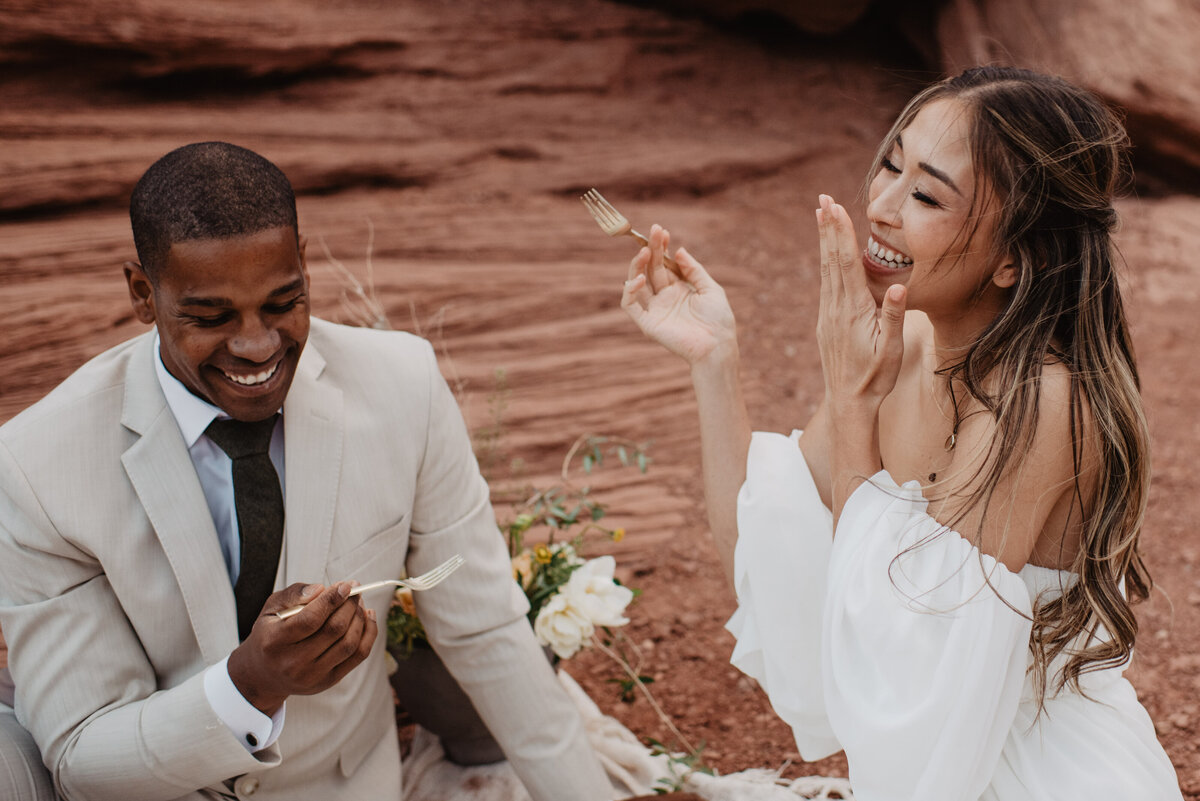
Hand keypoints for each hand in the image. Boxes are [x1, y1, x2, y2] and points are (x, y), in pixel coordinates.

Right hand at [227, 581, 377, 714]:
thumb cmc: (270, 634)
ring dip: (360, 618)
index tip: (347, 585)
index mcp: (275, 642)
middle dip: (350, 606)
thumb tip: (321, 589)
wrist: (264, 674)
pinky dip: (368, 634)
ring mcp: (312, 676)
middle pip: (334, 630)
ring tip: (359, 603)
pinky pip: (358, 656)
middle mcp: (293, 663)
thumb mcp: (271, 609)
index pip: (310, 620)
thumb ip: (294, 595)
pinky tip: (368, 617)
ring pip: (349, 644)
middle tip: (355, 590)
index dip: (332, 600)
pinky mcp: (328, 681)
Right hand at [621, 224, 736, 365]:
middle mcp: (664, 297)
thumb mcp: (710, 288)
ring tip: (644, 250)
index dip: (661, 247)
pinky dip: (630, 291)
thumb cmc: (718, 319)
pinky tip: (639, 278)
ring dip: (638, 265)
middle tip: (654, 232)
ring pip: (637, 283)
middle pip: (651, 269)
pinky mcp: (648, 323)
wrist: (717, 346)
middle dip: (651, 250)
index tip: (661, 231)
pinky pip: (631, 305)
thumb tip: (678, 250)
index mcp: (679, 289)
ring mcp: (655, 310)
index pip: (664, 264)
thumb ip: (693, 269)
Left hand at [816, 194, 905, 414]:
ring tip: (821, 215)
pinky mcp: (826, 321)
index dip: (840, 234)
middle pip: (831, 260)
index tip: (834, 208)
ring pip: (825, 269)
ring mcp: (827, 314)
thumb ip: (894, 317)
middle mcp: (835, 308)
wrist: (848, 403)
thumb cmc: (875, 378)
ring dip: (824, 240)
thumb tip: (900, 286)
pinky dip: (826, 261)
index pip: (846, 263)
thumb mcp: (891, 350)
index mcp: (852, 311)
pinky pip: (826, 283)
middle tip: (822, 199)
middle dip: (828, 227)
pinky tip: (827, 252)